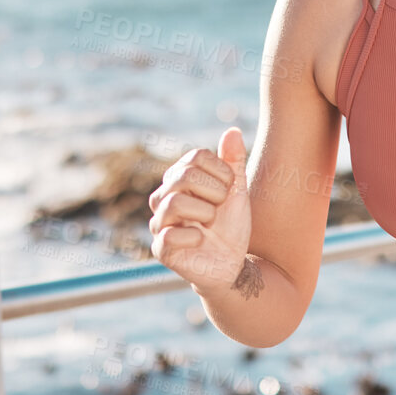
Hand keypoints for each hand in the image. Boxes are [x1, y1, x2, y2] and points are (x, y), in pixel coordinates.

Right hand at [147, 126, 252, 292]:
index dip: (221, 171)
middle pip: (183, 176)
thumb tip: (232, 131)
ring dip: (205, 213)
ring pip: (175, 203)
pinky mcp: (160, 249)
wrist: (231, 263)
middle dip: (214, 192)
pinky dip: (194, 237)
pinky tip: (200, 240)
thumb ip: (233, 162)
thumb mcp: (236, 191)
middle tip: (220, 207)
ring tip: (210, 223)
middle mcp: (163, 198)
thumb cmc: (230, 225)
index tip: (229, 189)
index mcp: (179, 179)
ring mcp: (159, 223)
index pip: (195, 158)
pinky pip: (170, 236)